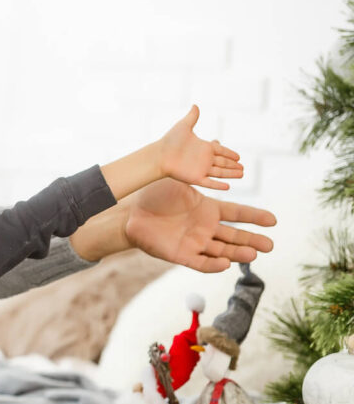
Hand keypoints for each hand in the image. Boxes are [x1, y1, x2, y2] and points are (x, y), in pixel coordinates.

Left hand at [123, 178, 275, 272]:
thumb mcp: (180, 179)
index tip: (273, 220)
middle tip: (271, 245)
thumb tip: (218, 139)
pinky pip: (199, 262)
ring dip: (237, 254)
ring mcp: (194, 242)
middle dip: (252, 241)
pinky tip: (225, 264)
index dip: (254, 217)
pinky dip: (212, 264)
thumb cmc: (154, 196)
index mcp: (207, 210)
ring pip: (221, 251)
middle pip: (234, 237)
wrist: (131, 213)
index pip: (237, 214)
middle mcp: (205, 228)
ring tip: (254, 255)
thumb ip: (200, 166)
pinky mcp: (180, 254)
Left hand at [158, 105, 242, 189]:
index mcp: (203, 147)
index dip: (230, 154)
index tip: (238, 157)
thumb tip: (195, 105)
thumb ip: (192, 117)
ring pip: (220, 173)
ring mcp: (200, 170)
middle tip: (243, 167)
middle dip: (233, 165)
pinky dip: (218, 185)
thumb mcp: (183, 126)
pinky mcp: (195, 178)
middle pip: (223, 163)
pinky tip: (228, 186)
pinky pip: (210, 183)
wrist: (159, 155)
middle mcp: (204, 159)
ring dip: (231, 174)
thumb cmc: (169, 141)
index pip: (221, 151)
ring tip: (242, 174)